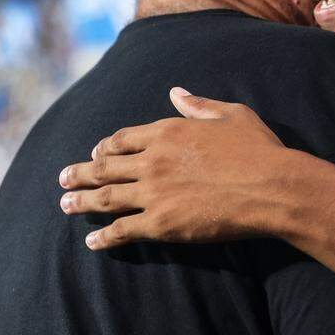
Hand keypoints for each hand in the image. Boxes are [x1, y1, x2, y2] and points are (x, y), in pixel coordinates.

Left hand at [59, 88, 310, 249]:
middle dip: (79, 173)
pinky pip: (122, 230)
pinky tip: (91, 242)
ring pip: (105, 198)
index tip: (96, 152)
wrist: (272, 188)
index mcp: (168, 131)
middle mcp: (153, 160)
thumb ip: (199, 105)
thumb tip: (176, 92)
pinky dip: (103, 237)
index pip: (123, 138)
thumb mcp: (232, 114)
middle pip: (104, 167)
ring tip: (64, 204)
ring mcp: (153, 193)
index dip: (105, 146)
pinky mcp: (160, 224)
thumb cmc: (259, 149)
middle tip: (62, 178)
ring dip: (80, 201)